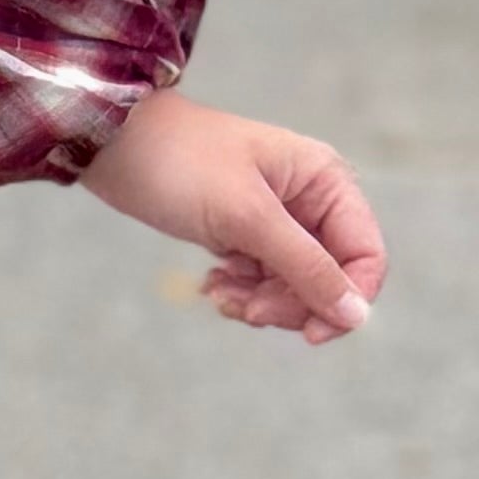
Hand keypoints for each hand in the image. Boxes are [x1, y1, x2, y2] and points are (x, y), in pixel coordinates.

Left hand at [81, 92, 384, 341]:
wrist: (113, 145)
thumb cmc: (182, 164)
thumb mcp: (247, 219)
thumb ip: (305, 268)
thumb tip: (357, 317)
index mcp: (326, 182)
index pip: (365, 256)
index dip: (347, 300)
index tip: (309, 333)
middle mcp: (310, 200)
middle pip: (329, 279)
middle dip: (289, 303)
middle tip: (245, 310)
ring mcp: (277, 220)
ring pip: (293, 287)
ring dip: (260, 301)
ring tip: (219, 293)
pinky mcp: (245, 234)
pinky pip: (261, 282)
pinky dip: (240, 292)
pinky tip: (211, 285)